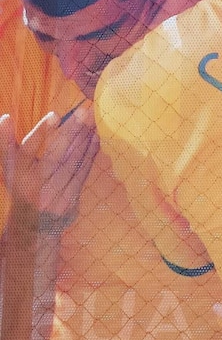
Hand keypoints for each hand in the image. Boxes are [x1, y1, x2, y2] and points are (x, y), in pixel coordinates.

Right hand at [1, 105, 97, 223]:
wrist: (33, 227)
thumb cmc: (22, 187)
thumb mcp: (9, 167)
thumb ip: (6, 142)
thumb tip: (7, 118)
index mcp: (18, 173)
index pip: (29, 148)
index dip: (41, 131)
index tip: (56, 114)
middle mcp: (34, 185)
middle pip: (55, 155)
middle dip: (71, 132)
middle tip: (84, 112)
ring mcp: (53, 196)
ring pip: (72, 164)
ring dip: (84, 141)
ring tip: (92, 122)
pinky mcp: (69, 203)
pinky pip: (82, 175)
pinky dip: (89, 157)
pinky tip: (95, 142)